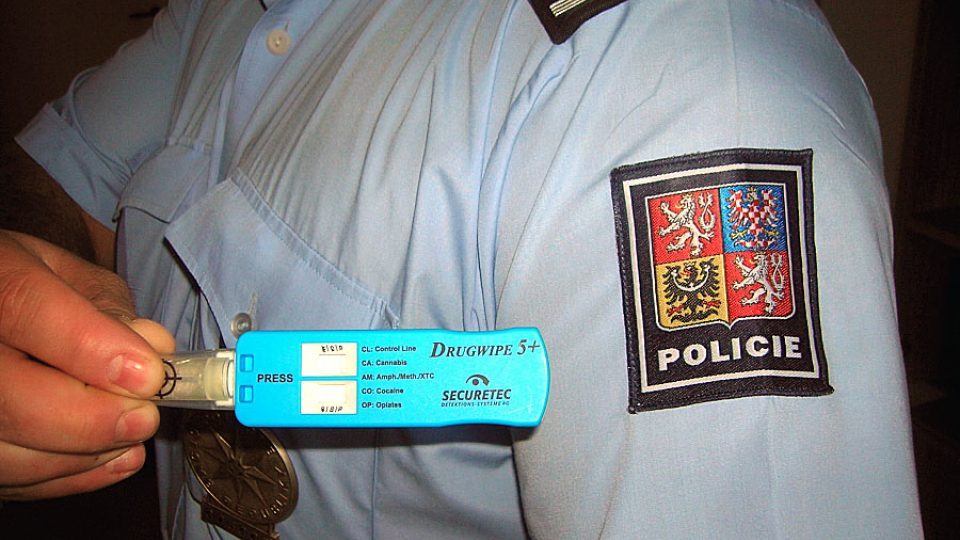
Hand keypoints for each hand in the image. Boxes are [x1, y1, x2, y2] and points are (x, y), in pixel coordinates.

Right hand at [0, 231, 172, 499]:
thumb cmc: (31, 286)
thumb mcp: (70, 275)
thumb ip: (109, 308)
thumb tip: (154, 349)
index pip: (27, 311)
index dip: (91, 349)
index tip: (150, 375)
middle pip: (10, 399)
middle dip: (92, 420)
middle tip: (146, 416)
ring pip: (7, 453)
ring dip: (83, 455)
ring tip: (132, 434)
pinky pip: (9, 480)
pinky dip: (69, 476)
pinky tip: (114, 456)